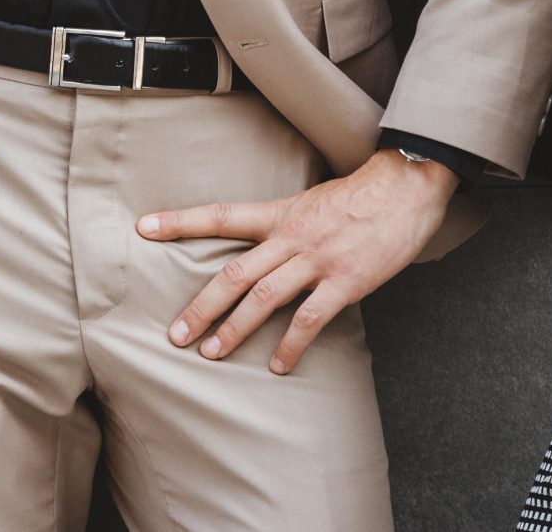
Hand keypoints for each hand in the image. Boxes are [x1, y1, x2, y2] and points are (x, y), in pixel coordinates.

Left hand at [138, 148, 457, 373]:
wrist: (407, 186)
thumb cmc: (361, 195)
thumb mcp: (312, 201)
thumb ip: (285, 227)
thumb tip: (261, 252)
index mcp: (279, 214)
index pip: (220, 215)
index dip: (180, 221)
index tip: (143, 227)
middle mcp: (291, 236)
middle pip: (234, 272)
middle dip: (201, 305)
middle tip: (174, 334)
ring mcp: (317, 260)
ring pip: (264, 298)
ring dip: (234, 328)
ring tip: (210, 353)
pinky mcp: (345, 281)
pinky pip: (310, 319)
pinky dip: (291, 345)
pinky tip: (278, 365)